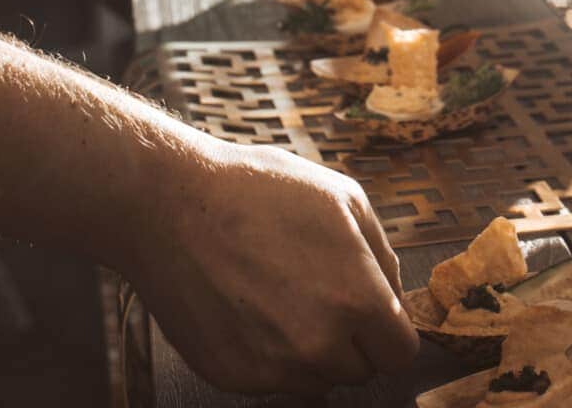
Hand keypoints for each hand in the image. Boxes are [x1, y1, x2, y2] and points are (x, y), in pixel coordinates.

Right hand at [127, 137, 418, 393]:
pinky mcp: (233, 376)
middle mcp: (319, 346)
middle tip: (316, 291)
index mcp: (357, 301)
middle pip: (360, 369)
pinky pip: (271, 380)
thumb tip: (394, 295)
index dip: (389, 329)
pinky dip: (267, 353)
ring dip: (309, 350)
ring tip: (278, 295)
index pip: (400, 352)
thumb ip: (383, 256)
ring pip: (316, 379)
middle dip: (350, 338)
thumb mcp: (344, 198)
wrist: (170, 205)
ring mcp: (273, 368)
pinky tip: (247, 307)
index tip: (370, 311)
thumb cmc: (258, 192)